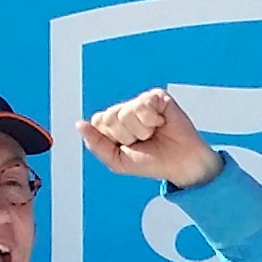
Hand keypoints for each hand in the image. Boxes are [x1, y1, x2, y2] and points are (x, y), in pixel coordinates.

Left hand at [80, 88, 226, 189]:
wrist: (181, 164)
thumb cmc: (152, 162)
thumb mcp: (117, 161)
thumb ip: (96, 144)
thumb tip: (79, 124)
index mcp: (114, 123)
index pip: (98, 122)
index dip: (112, 138)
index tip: (128, 146)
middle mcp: (126, 110)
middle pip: (110, 117)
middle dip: (126, 135)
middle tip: (143, 141)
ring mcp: (141, 102)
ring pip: (126, 112)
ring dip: (141, 130)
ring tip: (154, 133)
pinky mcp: (158, 97)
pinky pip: (143, 105)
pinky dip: (152, 120)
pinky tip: (162, 123)